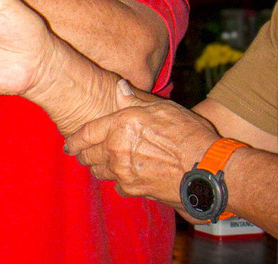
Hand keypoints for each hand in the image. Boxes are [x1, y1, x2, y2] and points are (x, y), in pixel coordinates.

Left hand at [62, 81, 219, 204]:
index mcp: (119, 126)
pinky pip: (119, 187)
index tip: (69, 145)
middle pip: (89, 156)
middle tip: (84, 155)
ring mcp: (124, 172)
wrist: (207, 168)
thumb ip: (133, 101)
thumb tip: (119, 87)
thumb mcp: (161, 109)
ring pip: (102, 172)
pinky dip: (120, 182)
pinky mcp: (136, 190)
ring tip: (104, 165)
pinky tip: (126, 177)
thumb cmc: (188, 134)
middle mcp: (116, 150)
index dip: (74, 140)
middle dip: (85, 155)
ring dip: (100, 168)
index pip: (86, 134)